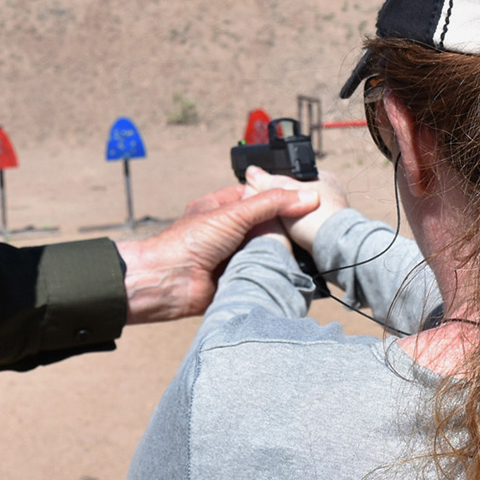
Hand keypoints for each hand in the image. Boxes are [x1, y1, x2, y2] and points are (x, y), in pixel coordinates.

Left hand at [115, 183, 317, 322]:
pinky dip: (273, 273)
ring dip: (279, 252)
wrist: (168, 283)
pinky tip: (291, 272)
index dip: (281, 197)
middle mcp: (229, 231)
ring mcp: (233, 256)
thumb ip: (271, 204)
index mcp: (223, 208)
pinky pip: (262, 273)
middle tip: (310, 227)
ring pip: (266, 250)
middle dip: (284, 229)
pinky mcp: (237, 278)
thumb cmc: (188, 241)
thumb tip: (308, 197)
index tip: (307, 199)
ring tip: (305, 250)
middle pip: (266, 226)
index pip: (258, 197)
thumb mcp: (234, 213)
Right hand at [242, 165, 349, 254]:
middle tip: (268, 212)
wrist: (334, 249)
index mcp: (322, 176)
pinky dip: (296, 233)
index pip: (291, 176)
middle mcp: (328, 194)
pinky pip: (305, 230)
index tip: (263, 191)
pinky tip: (289, 236)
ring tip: (277, 227)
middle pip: (293, 196)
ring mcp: (329, 214)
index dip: (275, 183)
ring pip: (298, 214)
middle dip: (280, 205)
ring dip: (287, 221)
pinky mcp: (327, 233)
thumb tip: (252, 172)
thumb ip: (267, 182)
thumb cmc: (315, 216)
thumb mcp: (284, 193)